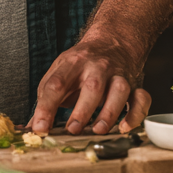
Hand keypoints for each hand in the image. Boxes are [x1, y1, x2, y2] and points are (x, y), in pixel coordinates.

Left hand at [30, 37, 150, 135]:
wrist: (111, 42)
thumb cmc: (80, 65)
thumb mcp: (59, 73)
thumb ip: (45, 99)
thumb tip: (30, 128)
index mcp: (72, 62)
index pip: (56, 83)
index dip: (46, 106)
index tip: (40, 128)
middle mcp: (96, 67)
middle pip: (92, 86)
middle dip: (82, 110)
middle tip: (72, 130)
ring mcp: (117, 75)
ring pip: (119, 90)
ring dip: (109, 112)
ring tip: (97, 130)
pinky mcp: (134, 85)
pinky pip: (141, 98)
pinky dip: (136, 114)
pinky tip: (124, 127)